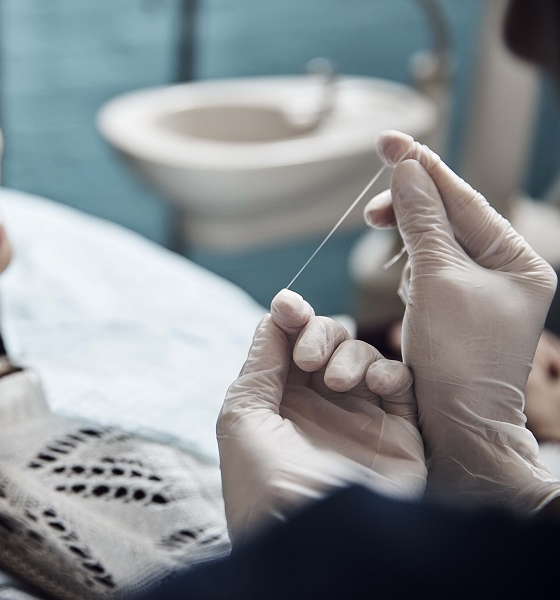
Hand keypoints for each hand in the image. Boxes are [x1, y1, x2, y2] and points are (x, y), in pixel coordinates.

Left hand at [217, 289, 424, 543]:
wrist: (312, 536)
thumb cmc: (263, 481)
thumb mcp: (242, 417)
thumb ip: (260, 363)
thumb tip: (274, 316)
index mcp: (277, 401)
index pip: (289, 342)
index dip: (291, 316)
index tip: (288, 306)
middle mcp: (318, 407)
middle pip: (328, 340)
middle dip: (319, 333)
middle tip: (310, 360)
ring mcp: (358, 418)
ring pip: (363, 355)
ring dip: (350, 354)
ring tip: (335, 382)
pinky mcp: (398, 433)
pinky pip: (401, 382)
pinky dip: (389, 371)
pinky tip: (374, 384)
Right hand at [364, 130, 559, 513]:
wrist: (458, 425)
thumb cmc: (458, 356)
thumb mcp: (437, 279)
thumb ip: (421, 220)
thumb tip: (406, 170)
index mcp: (518, 260)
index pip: (464, 199)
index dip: (423, 169)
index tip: (388, 140)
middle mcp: (505, 272)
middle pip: (449, 218)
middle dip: (409, 209)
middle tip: (370, 210)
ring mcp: (480, 292)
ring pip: (434, 243)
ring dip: (407, 241)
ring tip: (393, 262)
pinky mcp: (455, 311)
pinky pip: (428, 272)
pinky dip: (409, 270)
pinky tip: (403, 284)